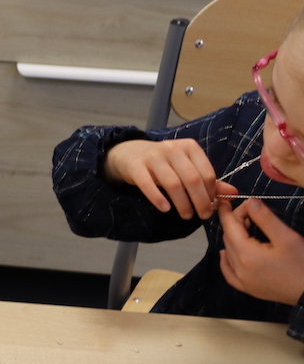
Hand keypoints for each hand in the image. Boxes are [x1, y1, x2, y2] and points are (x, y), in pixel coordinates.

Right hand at [104, 138, 218, 219]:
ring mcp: (153, 156)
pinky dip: (158, 199)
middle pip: (192, 179)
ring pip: (173, 183)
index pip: (206, 173)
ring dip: (182, 203)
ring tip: (187, 216)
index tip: (212, 206)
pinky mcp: (136, 166)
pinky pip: (148, 185)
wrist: (129, 153)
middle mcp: (172, 148)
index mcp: (189, 147)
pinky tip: (165, 209)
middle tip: (203, 216)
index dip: (212, 193)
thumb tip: (233, 193)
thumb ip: (208, 180)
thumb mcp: (187, 167)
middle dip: (201, 201)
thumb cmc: (164, 163)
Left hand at [219, 196, 303, 306]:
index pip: (230, 227)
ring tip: (244, 228)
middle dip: (234, 223)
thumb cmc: (302, 264)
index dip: (227, 212)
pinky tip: (228, 254)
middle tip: (248, 213)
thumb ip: (266, 219)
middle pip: (228, 238)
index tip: (225, 200)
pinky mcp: (249, 289)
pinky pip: (229, 273)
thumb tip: (249, 201)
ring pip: (229, 253)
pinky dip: (226, 261)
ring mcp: (242, 281)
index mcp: (246, 254)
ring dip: (232, 238)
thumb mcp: (287, 238)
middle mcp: (239, 268)